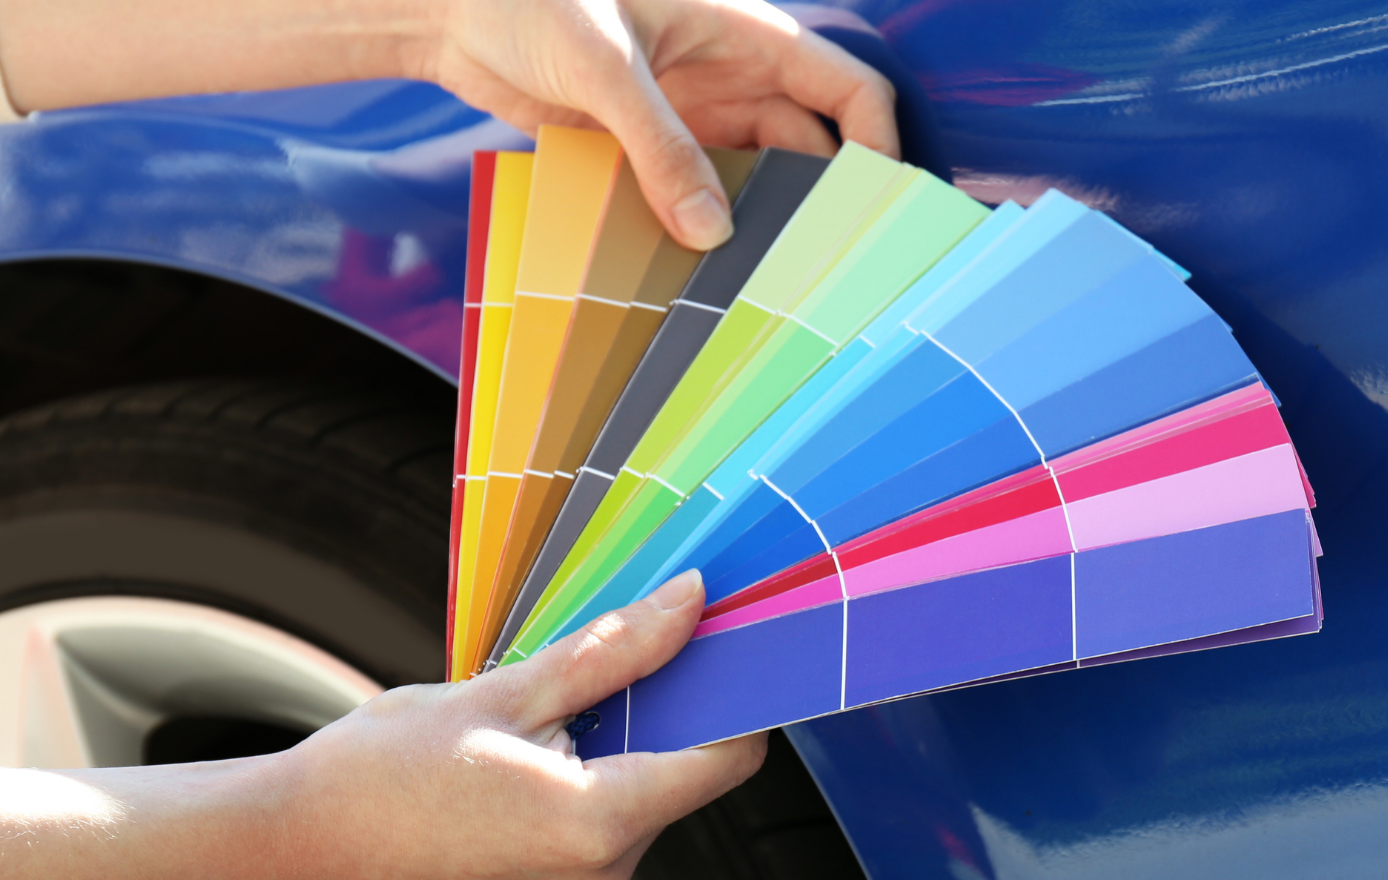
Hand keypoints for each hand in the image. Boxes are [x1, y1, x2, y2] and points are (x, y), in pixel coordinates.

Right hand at [275, 569, 765, 879]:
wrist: (298, 838)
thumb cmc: (383, 769)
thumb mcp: (506, 690)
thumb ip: (612, 651)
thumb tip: (687, 605)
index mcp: (599, 823)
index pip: (728, 758)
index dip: (739, 696)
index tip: (724, 644)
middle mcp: (605, 870)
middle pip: (692, 772)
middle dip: (674, 706)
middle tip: (629, 645)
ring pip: (651, 790)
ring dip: (629, 735)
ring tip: (556, 698)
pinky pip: (611, 815)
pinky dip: (599, 766)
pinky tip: (543, 736)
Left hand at [412, 0, 899, 246]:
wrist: (448, 9)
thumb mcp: (604, 66)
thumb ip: (661, 147)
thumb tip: (711, 233)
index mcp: (744, 32)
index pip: (846, 88)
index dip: (877, 144)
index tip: (876, 208)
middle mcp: (729, 76)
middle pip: (808, 149)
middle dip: (815, 205)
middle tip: (817, 269)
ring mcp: (692, 115)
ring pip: (754, 180)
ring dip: (756, 224)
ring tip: (760, 281)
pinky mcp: (649, 148)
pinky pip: (695, 195)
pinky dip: (702, 229)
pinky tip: (700, 270)